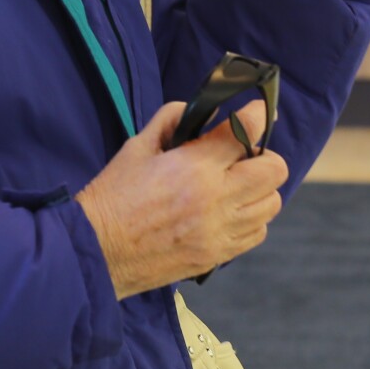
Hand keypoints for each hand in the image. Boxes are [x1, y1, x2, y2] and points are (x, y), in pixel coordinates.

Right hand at [77, 101, 288, 298]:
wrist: (95, 251)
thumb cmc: (112, 196)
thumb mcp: (137, 146)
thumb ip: (172, 120)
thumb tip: (203, 113)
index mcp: (195, 168)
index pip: (247, 131)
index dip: (257, 115)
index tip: (256, 112)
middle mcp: (216, 200)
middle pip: (274, 170)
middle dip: (263, 156)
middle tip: (242, 156)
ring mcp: (219, 232)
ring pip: (271, 204)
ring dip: (259, 189)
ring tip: (236, 186)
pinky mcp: (216, 257)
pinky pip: (256, 233)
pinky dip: (251, 219)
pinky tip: (229, 212)